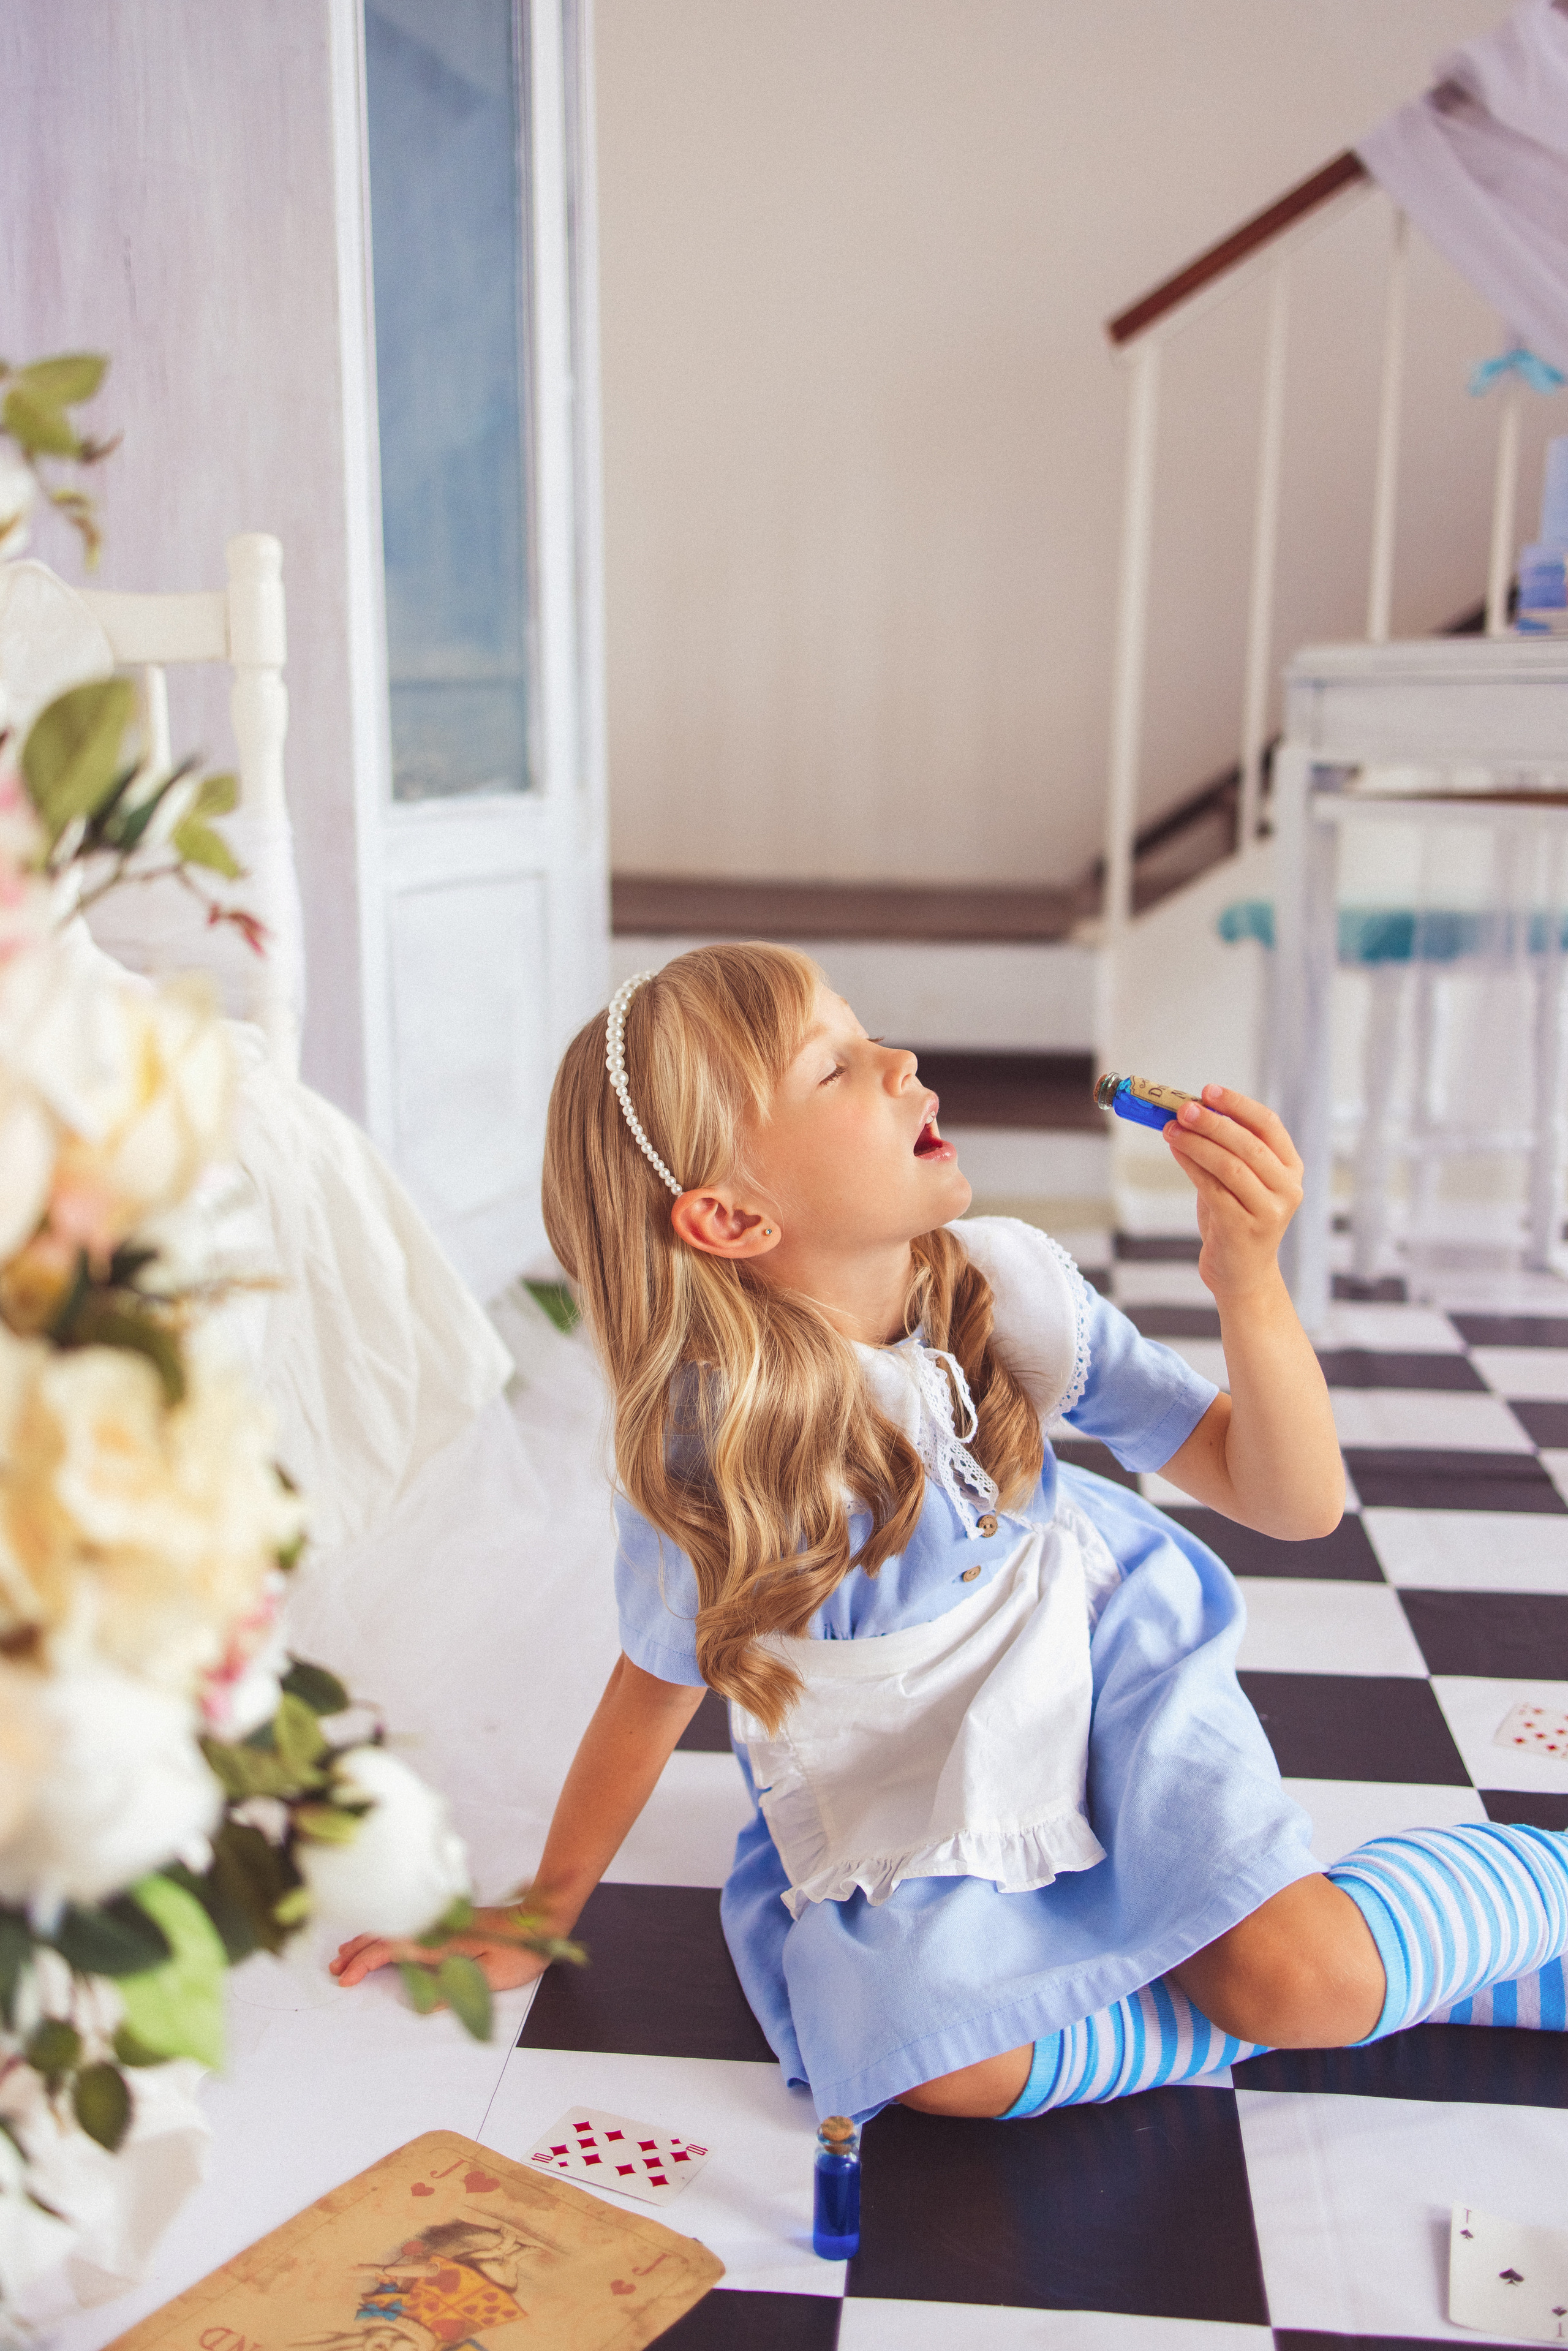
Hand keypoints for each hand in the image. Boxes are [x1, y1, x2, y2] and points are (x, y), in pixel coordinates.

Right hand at [330, 1906, 557, 1994]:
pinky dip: (384, 1935)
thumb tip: (422, 2006)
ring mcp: (439, 1924)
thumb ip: (456, 1990)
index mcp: (441, 1943)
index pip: (392, 1951)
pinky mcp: (446, 1923)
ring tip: (344, 1955)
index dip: (364, 1964)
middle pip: (385, 1936)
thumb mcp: (491, 1977)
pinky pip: (406, 1928)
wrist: (539, 1919)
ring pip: (394, 1930)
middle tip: (333, 1969)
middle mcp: (435, 1929)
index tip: (344, 1979)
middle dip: (356, 1953)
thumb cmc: (519, 1951)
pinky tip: (379, 1941)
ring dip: (367, 1942)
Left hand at [1163, 1084, 1302, 1302]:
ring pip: (1230, 1166)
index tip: (1208, 1091)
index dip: (1238, 1105)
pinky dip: (1191, 1166)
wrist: (1242, 1274)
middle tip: (1183, 1109)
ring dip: (1196, 1143)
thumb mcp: (1240, 1180)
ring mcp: (1269, 1211)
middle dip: (1213, 1122)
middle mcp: (1287, 1189)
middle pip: (1248, 1144)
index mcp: (1291, 1169)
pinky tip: (1176, 1151)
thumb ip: (1226, 1148)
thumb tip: (1190, 1110)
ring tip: (1171, 1129)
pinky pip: (1213, 1189)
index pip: (1269, 1125)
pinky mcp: (1244, 1228)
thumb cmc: (1236, 1218)